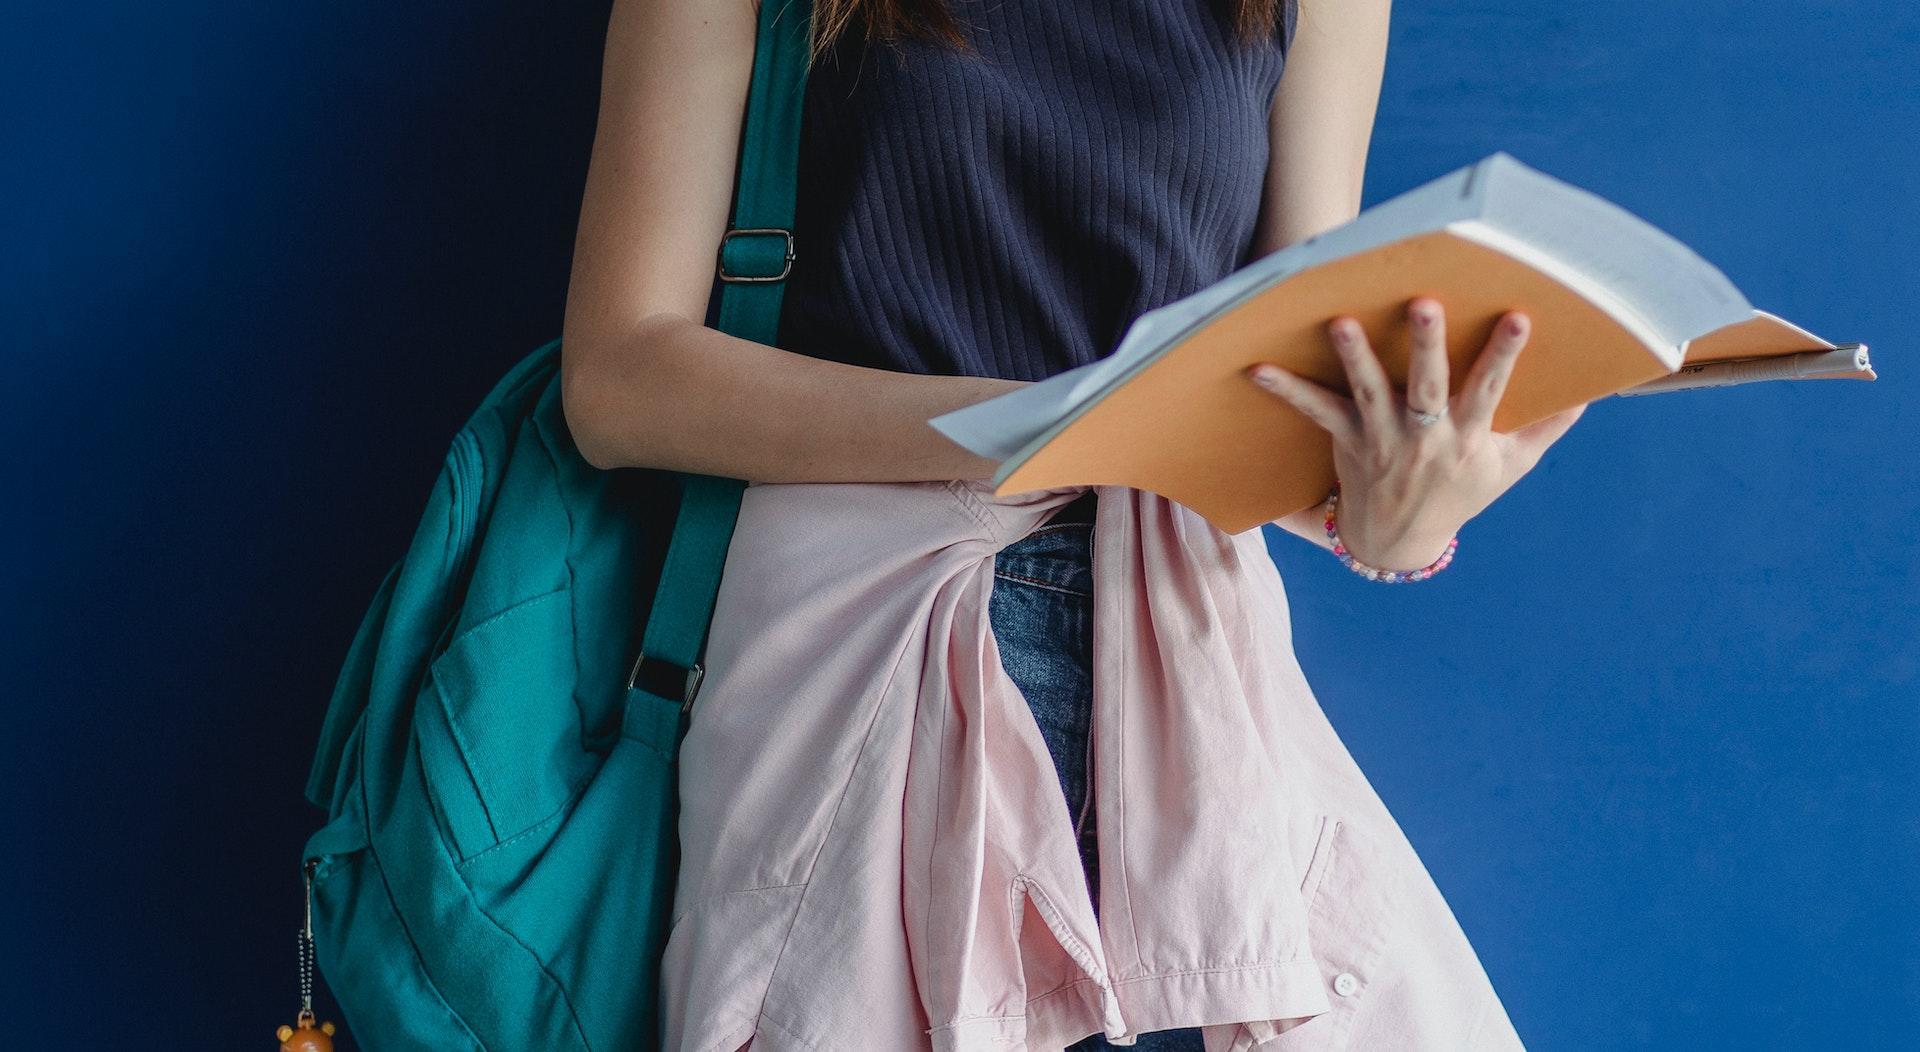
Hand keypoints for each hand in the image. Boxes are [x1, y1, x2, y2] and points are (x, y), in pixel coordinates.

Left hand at [1245, 298, 1588, 570]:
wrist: (1399, 543)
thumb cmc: (1460, 495)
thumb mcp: (1509, 468)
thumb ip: (1545, 428)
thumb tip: (1589, 393)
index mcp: (1468, 438)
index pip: (1491, 390)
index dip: (1505, 355)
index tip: (1519, 317)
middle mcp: (1425, 438)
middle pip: (1428, 386)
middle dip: (1429, 345)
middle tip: (1425, 303)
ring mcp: (1384, 440)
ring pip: (1369, 392)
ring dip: (1355, 356)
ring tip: (1340, 321)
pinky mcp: (1348, 442)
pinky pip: (1316, 411)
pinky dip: (1287, 390)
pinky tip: (1258, 367)